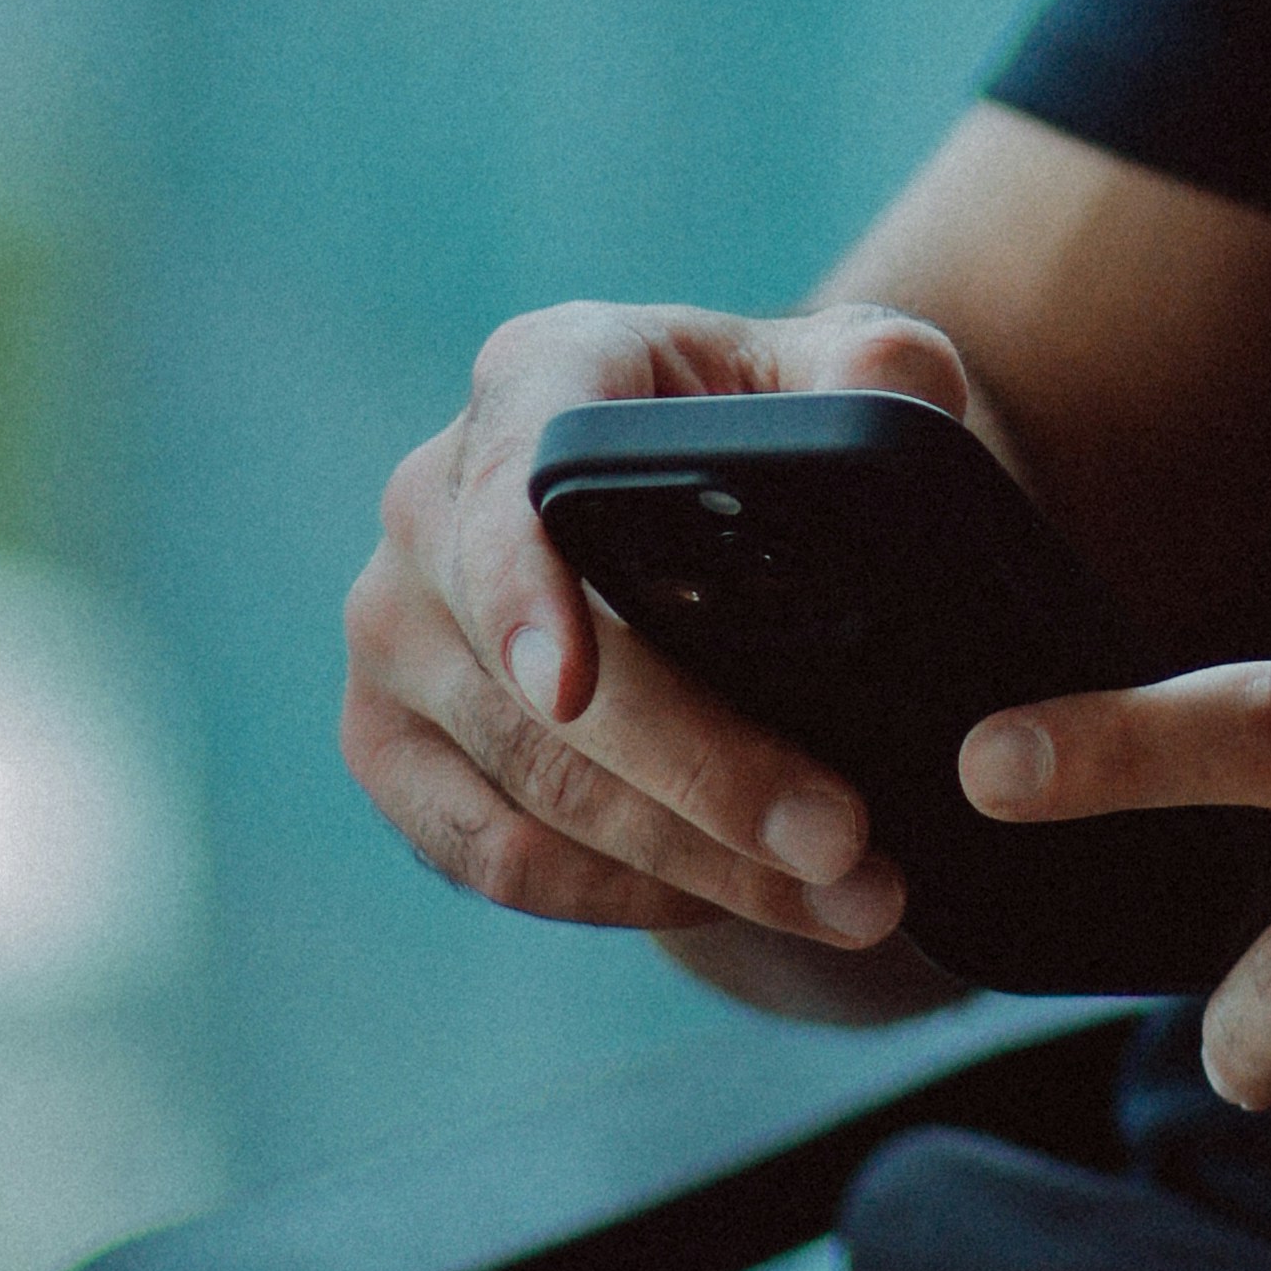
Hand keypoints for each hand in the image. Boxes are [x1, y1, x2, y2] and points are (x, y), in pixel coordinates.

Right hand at [339, 297, 973, 981]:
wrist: (663, 504)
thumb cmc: (749, 426)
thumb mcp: (825, 375)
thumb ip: (872, 373)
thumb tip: (885, 389)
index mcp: (540, 376)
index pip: (515, 478)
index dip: (528, 589)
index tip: (568, 692)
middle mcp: (431, 499)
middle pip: (546, 681)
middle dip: (706, 776)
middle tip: (844, 842)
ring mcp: (395, 631)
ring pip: (534, 788)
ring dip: (695, 864)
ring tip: (846, 898)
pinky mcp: (385, 742)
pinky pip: (488, 853)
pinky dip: (613, 893)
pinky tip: (724, 898)